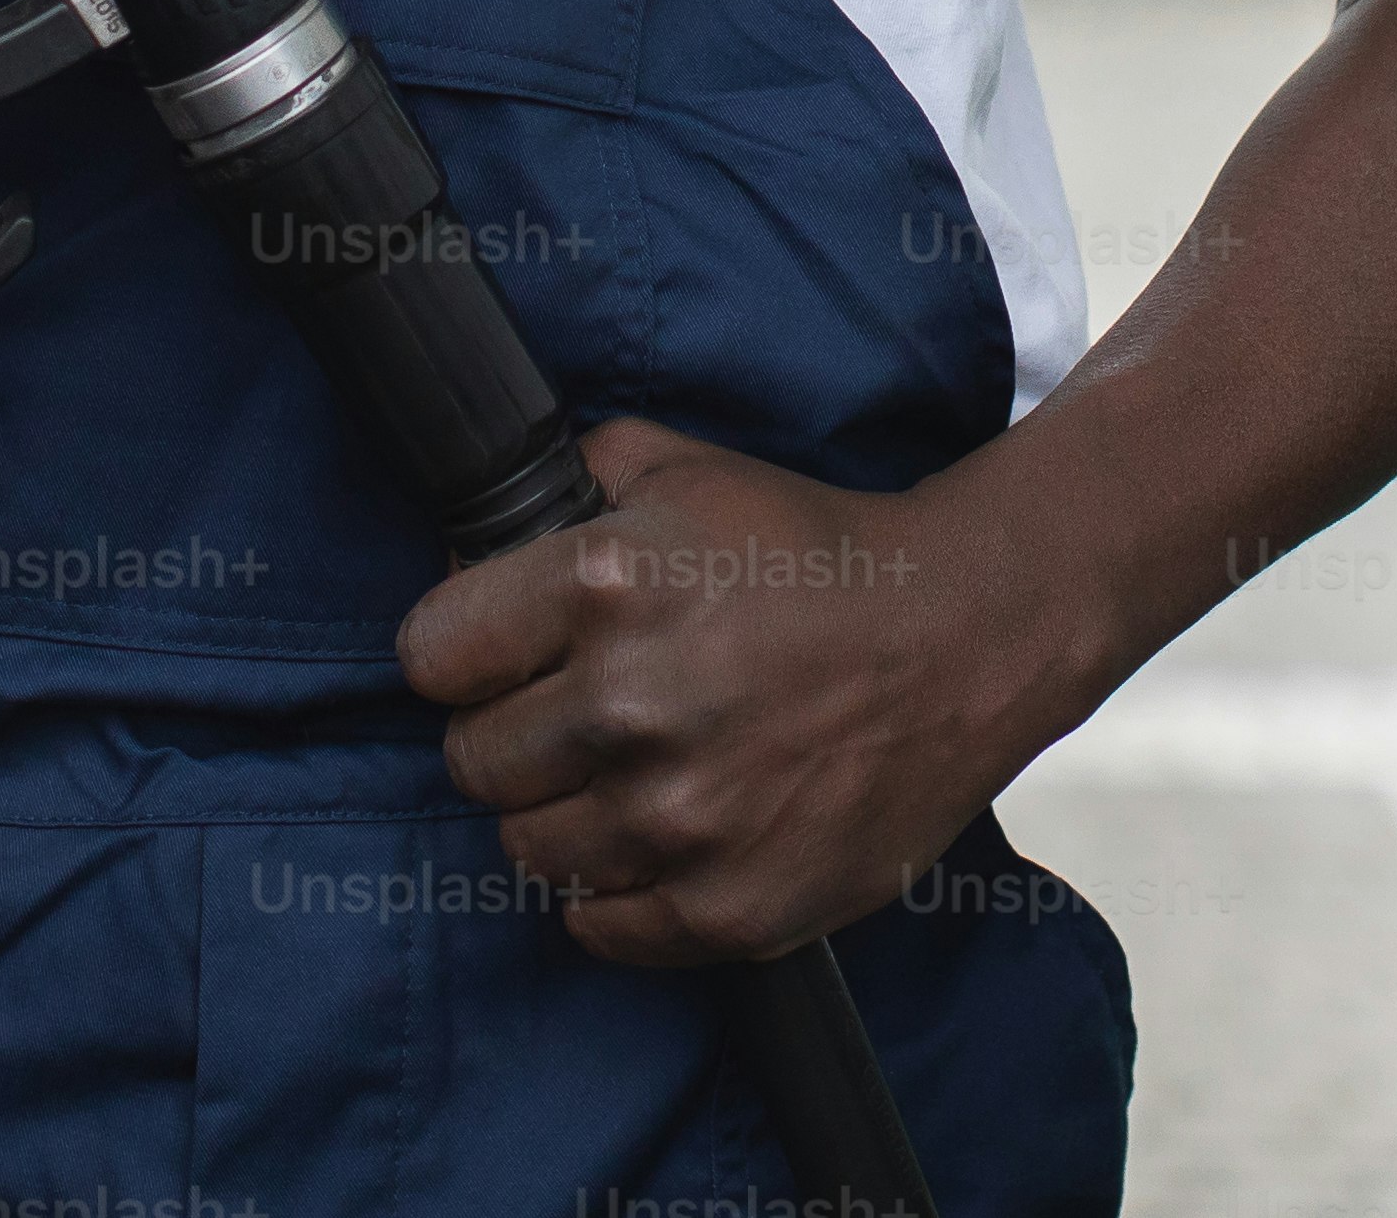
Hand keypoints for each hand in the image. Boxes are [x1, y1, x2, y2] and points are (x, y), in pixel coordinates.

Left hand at [393, 419, 1103, 965]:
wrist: (967, 637)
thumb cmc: (817, 551)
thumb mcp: (686, 470)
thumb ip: (568, 485)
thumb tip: (469, 545)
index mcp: (606, 585)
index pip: (429, 656)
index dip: (465, 652)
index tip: (503, 654)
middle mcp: (629, 706)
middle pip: (473, 761)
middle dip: (518, 732)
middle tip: (588, 711)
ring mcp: (678, 818)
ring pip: (526, 848)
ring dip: (567, 813)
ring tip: (637, 771)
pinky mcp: (725, 907)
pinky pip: (597, 925)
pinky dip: (618, 891)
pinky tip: (668, 835)